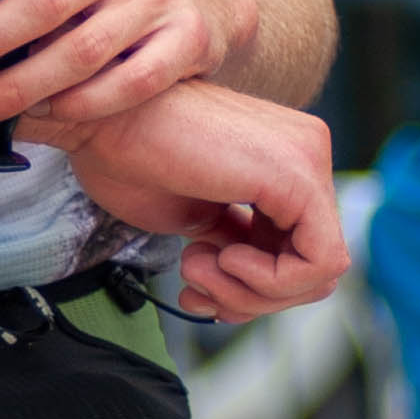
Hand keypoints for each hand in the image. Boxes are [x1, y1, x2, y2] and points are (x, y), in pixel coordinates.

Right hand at [60, 82, 347, 322]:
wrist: (99, 121)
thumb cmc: (130, 159)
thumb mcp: (198, 217)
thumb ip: (237, 246)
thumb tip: (256, 291)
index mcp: (285, 161)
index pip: (302, 254)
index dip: (252, 290)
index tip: (198, 284)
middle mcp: (307, 153)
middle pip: (313, 270)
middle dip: (251, 298)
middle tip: (196, 284)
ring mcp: (308, 158)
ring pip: (319, 274)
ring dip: (251, 293)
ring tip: (195, 265)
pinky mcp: (299, 175)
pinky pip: (319, 263)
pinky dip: (268, 281)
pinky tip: (223, 258)